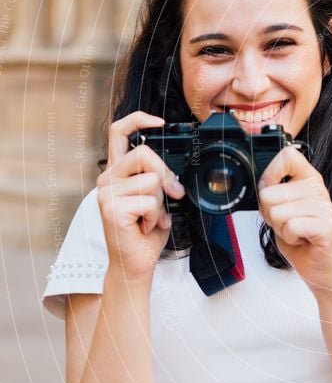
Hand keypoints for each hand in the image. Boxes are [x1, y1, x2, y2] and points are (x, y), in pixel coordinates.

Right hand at [96, 111, 185, 282]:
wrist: (136, 262)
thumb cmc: (146, 231)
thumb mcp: (157, 199)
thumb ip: (159, 180)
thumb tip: (174, 175)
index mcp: (117, 172)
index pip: (119, 132)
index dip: (138, 120)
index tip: (159, 122)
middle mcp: (107, 179)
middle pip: (144, 153)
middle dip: (166, 174)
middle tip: (173, 194)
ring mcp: (107, 193)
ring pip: (151, 180)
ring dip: (161, 202)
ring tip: (151, 217)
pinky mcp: (112, 208)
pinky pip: (150, 201)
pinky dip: (156, 216)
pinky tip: (146, 226)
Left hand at [257, 146, 331, 294]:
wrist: (318, 267)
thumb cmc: (299, 237)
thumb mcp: (281, 208)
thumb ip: (273, 192)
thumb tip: (261, 185)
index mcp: (309, 178)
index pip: (288, 155)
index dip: (270, 172)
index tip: (271, 188)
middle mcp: (318, 189)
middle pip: (270, 193)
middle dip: (270, 214)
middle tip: (287, 222)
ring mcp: (324, 208)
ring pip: (277, 212)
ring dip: (280, 228)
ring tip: (295, 231)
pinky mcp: (327, 227)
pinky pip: (291, 226)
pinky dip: (289, 238)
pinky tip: (302, 239)